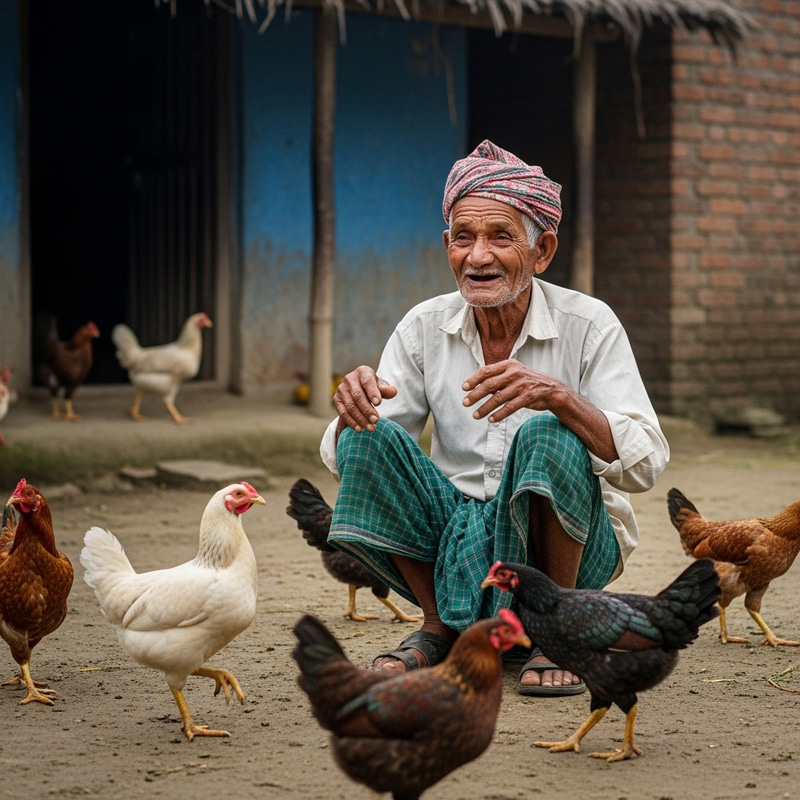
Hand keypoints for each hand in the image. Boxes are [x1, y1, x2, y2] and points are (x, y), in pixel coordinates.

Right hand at [333, 366, 397, 433]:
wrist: (359, 389)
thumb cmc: (373, 388)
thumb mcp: (381, 386)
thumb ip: (386, 389)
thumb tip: (393, 392)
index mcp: (363, 372)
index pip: (367, 381)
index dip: (373, 392)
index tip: (378, 403)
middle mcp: (349, 379)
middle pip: (358, 396)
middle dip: (367, 410)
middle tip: (376, 420)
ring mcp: (341, 389)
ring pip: (350, 406)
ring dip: (361, 419)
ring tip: (371, 428)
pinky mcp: (336, 400)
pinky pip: (343, 413)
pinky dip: (351, 422)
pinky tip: (360, 429)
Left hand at [462, 360, 617, 461]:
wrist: (553, 389)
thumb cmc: (528, 382)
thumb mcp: (514, 374)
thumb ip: (498, 377)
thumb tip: (475, 386)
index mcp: (509, 364)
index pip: (486, 371)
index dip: (473, 379)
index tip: (464, 388)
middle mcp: (515, 373)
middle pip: (489, 384)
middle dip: (475, 395)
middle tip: (465, 403)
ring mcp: (522, 385)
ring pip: (498, 397)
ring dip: (485, 408)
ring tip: (476, 415)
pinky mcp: (529, 397)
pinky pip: (510, 407)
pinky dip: (499, 414)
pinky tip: (491, 420)